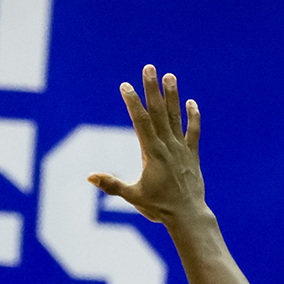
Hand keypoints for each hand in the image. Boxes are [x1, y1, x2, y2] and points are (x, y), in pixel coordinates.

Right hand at [90, 65, 206, 227]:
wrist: (188, 216)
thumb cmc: (158, 207)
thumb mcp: (132, 196)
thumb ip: (112, 185)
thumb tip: (90, 176)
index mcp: (152, 153)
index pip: (141, 122)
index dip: (133, 102)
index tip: (125, 85)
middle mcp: (168, 146)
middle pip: (159, 112)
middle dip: (152, 89)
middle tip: (149, 68)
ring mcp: (181, 149)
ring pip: (176, 117)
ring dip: (173, 96)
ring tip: (170, 76)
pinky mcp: (192, 155)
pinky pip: (193, 132)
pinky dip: (192, 117)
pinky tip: (191, 102)